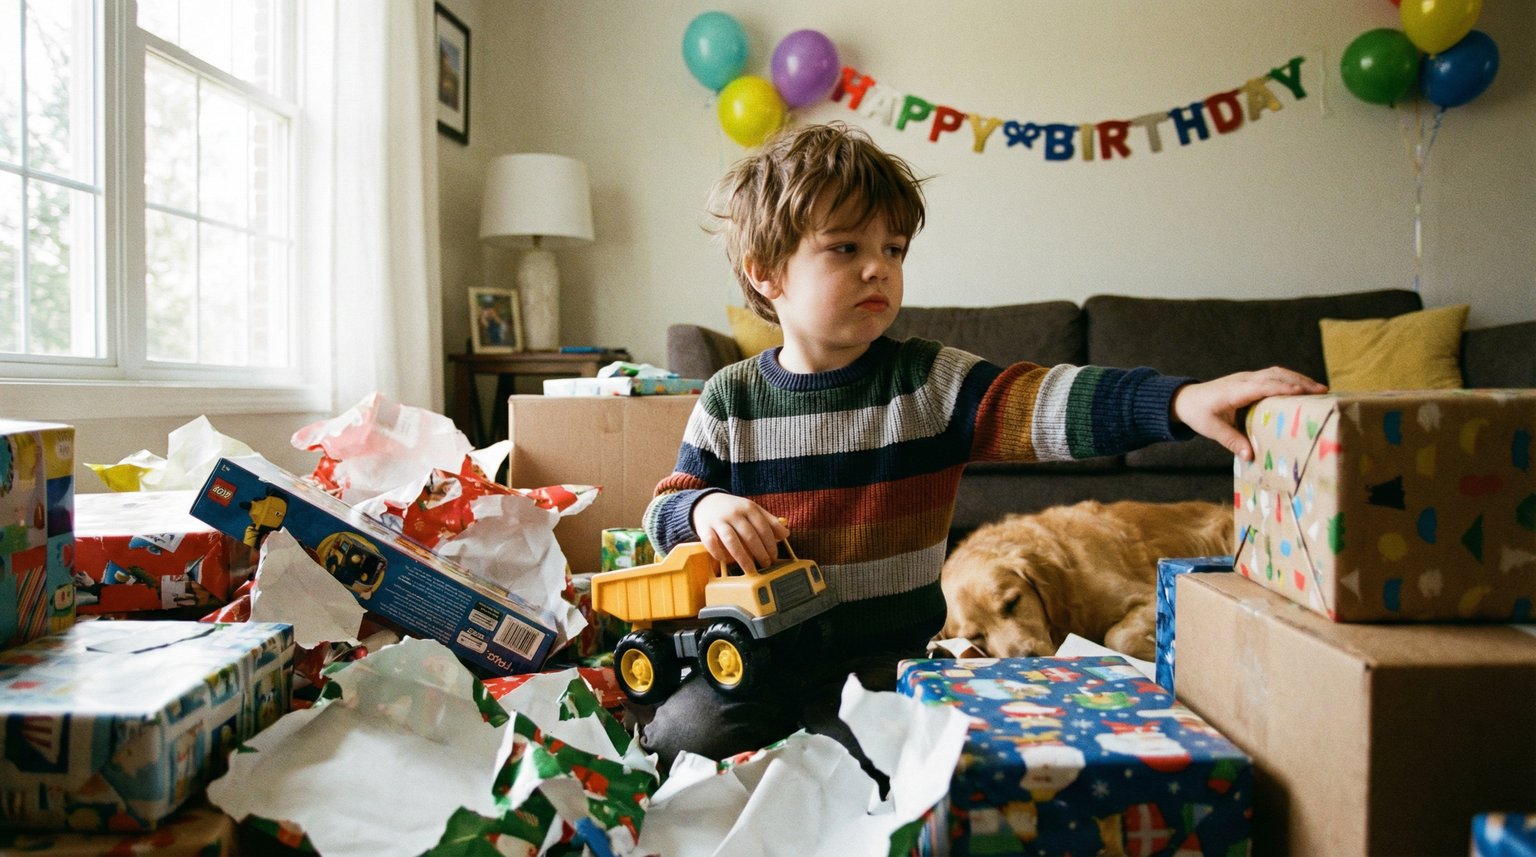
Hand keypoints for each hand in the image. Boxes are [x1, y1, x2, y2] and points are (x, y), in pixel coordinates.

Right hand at [691, 493, 789, 571]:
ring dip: (742, 557)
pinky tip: (725, 560)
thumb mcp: (752, 509)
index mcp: (748, 508)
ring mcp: (718, 520)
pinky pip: (711, 542)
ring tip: (750, 569)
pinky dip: (718, 552)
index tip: (774, 556)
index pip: (763, 527)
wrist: (706, 502)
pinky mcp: (704, 528)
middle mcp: (734, 513)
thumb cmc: (734, 509)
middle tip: (765, 564)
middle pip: (749, 535)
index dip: (770, 544)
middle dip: (760, 553)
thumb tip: (786, 534)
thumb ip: (769, 521)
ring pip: (731, 540)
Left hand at [1172, 366, 1326, 460]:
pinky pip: (1273, 375)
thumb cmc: (1199, 414)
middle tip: (1323, 391)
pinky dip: (1290, 379)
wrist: (1186, 399)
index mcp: (1234, 391)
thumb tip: (1250, 456)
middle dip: (1299, 381)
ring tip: (1320, 389)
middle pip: (1275, 376)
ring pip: (1276, 372)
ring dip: (1298, 378)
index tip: (1302, 391)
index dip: (1282, 388)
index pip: (1262, 386)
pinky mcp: (1250, 379)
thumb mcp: (1213, 430)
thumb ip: (1232, 441)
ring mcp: (1247, 377)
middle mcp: (1243, 380)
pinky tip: (1303, 387)